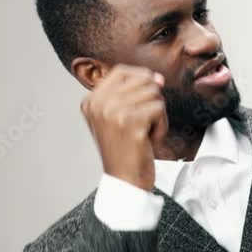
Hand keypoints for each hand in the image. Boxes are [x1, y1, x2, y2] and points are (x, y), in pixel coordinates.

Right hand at [80, 64, 168, 191]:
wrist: (125, 181)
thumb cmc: (126, 150)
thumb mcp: (118, 117)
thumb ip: (132, 94)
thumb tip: (157, 78)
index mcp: (91, 101)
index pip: (122, 71)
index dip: (142, 77)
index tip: (150, 94)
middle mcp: (98, 103)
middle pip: (142, 81)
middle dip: (152, 100)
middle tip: (144, 122)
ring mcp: (112, 111)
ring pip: (154, 94)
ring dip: (158, 115)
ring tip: (145, 132)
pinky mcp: (129, 122)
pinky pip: (159, 109)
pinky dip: (161, 126)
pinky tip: (149, 140)